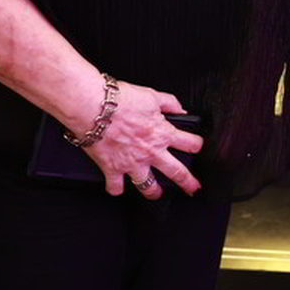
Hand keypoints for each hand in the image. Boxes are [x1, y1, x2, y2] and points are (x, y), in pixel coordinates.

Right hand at [68, 78, 204, 197]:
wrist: (93, 107)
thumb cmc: (120, 101)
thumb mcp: (152, 96)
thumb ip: (169, 103)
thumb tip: (180, 110)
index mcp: (163, 133)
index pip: (190, 144)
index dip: (196, 146)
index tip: (196, 148)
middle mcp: (150, 152)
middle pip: (176, 172)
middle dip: (187, 182)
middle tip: (193, 188)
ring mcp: (132, 163)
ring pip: (148, 186)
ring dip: (153, 192)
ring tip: (156, 194)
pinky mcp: (112, 169)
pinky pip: (116, 187)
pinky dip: (116, 189)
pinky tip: (118, 188)